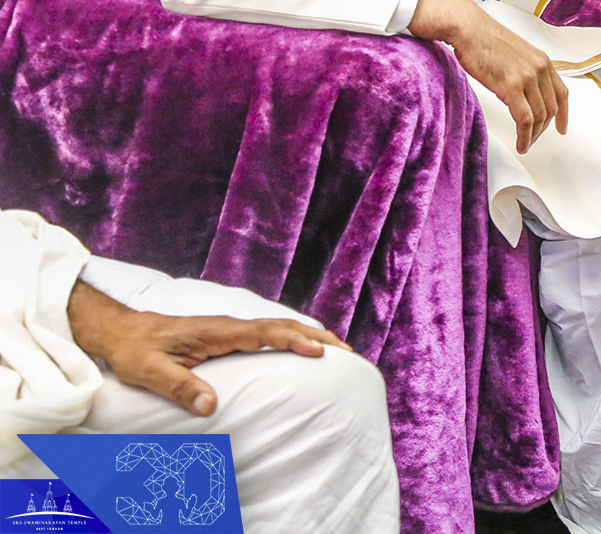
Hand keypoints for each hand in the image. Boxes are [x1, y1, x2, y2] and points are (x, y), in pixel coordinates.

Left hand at [68, 283, 350, 416]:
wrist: (122, 332)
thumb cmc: (136, 352)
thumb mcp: (151, 372)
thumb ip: (180, 387)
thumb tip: (212, 406)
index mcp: (218, 332)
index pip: (265, 333)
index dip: (294, 340)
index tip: (321, 350)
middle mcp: (230, 326)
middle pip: (282, 326)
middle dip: (317, 336)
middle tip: (348, 351)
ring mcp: (231, 329)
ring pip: (279, 327)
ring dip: (310, 335)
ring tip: (338, 348)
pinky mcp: (228, 336)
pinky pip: (269, 334)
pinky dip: (293, 337)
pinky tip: (303, 347)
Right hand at [412, 0, 567, 151]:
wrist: (469, 29)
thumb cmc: (485, 39)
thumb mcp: (515, 53)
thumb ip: (526, 71)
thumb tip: (524, 92)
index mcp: (542, 60)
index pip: (561, 93)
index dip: (563, 114)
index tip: (561, 126)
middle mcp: (539, 69)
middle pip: (551, 108)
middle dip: (544, 128)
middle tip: (535, 138)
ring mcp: (527, 78)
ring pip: (539, 116)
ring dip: (533, 135)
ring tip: (525, 143)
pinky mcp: (512, 86)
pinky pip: (525, 119)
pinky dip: (524, 136)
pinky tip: (521, 142)